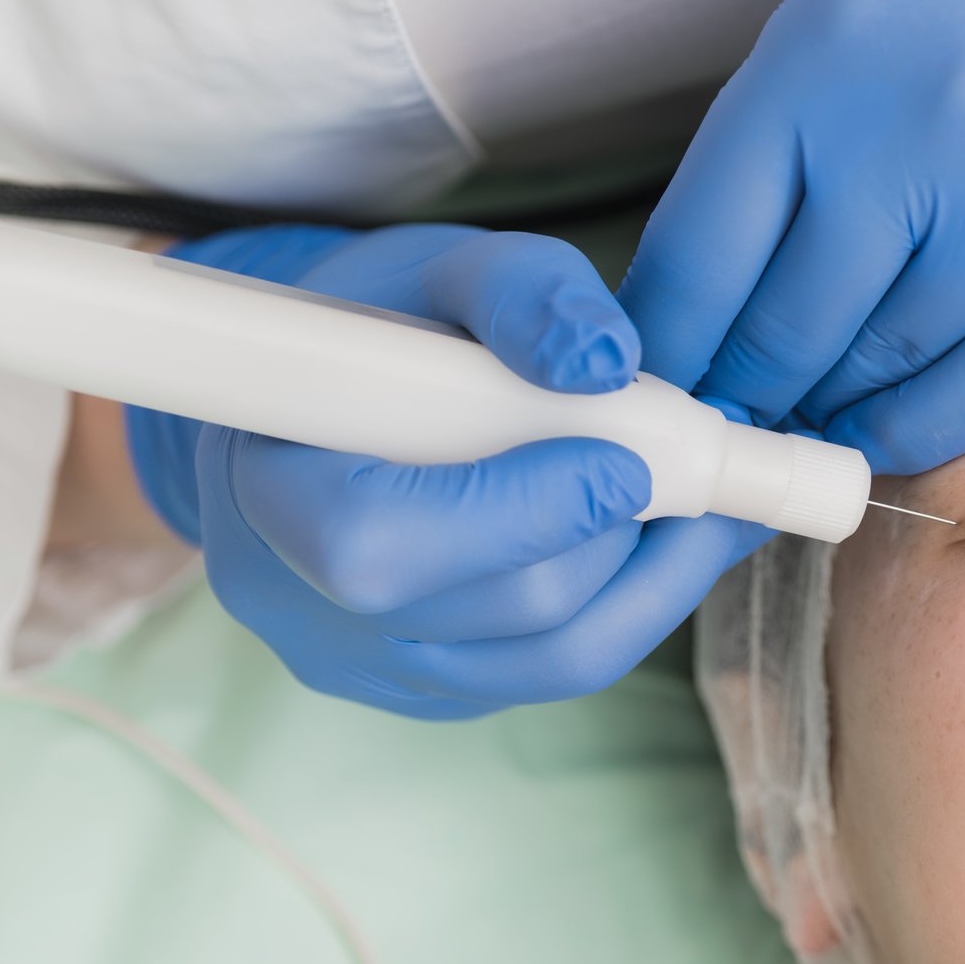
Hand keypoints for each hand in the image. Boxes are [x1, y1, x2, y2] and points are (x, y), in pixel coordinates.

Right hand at [125, 222, 768, 719]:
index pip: (393, 544)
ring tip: (690, 501)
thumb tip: (607, 361)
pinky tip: (646, 539)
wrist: (313, 410)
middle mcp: (308, 609)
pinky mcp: (430, 695)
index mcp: (274, 495)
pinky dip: (622, 607)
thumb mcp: (432, 269)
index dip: (531, 507)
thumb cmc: (369, 334)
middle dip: (618, 534)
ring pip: (552, 659)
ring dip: (647, 577)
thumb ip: (521, 290)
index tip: (625, 454)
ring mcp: (372, 668)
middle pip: (508, 607)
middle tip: (688, 470)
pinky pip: (552, 675)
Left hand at [617, 0, 964, 471]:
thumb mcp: (864, 9)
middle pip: (785, 331)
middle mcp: (914, 143)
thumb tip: (717, 295)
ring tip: (815, 424)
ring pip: (886, 370)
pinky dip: (931, 427)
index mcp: (822, 69)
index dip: (670, 347)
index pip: (699, 258)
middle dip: (749, 392)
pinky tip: (895, 434)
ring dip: (836, 411)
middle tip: (735, 425)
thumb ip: (789, 142)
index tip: (660, 388)